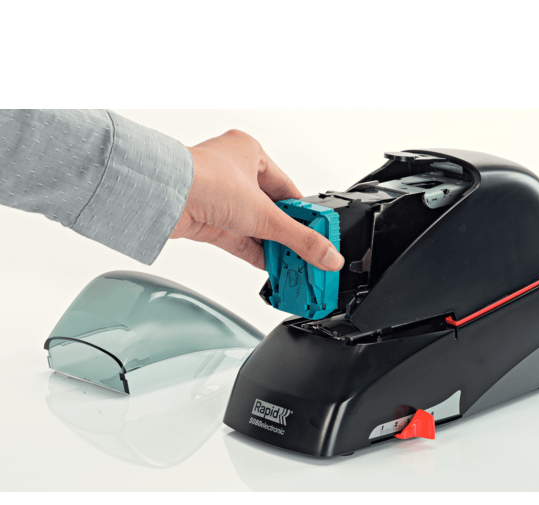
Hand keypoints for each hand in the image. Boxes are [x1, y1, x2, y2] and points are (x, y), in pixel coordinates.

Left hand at [170, 129, 344, 270]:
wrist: (162, 196)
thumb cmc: (202, 180)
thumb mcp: (264, 213)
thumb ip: (299, 239)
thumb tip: (327, 254)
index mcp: (250, 153)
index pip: (288, 189)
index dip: (305, 215)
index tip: (319, 235)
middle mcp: (233, 174)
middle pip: (271, 211)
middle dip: (288, 236)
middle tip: (307, 254)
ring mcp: (218, 198)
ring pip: (254, 227)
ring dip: (272, 247)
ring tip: (293, 265)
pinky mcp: (206, 220)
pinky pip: (238, 240)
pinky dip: (255, 254)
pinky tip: (272, 267)